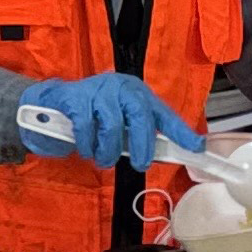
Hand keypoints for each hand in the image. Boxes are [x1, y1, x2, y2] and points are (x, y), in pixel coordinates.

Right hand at [12, 73, 201, 174]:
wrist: (54, 102)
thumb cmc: (93, 115)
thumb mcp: (120, 122)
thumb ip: (137, 134)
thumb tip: (160, 155)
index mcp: (137, 93)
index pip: (163, 114)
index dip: (181, 131)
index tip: (197, 147)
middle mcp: (121, 88)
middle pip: (140, 117)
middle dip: (142, 145)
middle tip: (140, 164)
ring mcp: (98, 90)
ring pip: (112, 126)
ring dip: (107, 151)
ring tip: (102, 159)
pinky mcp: (76, 98)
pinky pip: (86, 128)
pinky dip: (86, 145)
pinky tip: (85, 148)